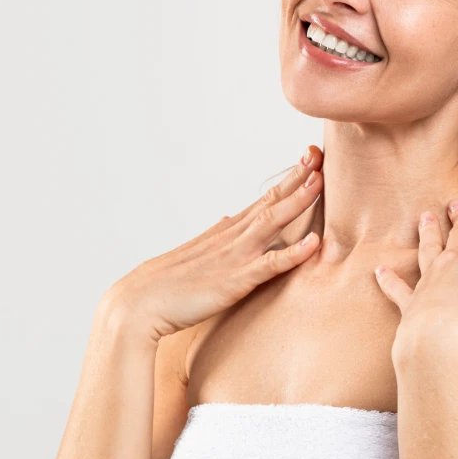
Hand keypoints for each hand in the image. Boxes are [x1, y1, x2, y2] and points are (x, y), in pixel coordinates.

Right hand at [101, 145, 324, 344]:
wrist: (137, 304)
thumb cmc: (165, 285)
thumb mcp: (195, 253)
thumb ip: (216, 235)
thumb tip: (228, 218)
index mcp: (225, 233)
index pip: (263, 200)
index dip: (288, 181)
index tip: (308, 161)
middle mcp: (231, 238)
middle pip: (270, 202)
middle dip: (298, 179)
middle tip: (320, 154)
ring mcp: (234, 257)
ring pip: (272, 223)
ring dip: (297, 202)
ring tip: (320, 182)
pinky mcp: (234, 281)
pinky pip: (269, 266)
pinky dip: (292, 255)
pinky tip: (313, 244)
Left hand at [373, 196, 457, 355]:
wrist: (439, 343)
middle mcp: (454, 263)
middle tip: (455, 200)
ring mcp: (429, 282)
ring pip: (428, 250)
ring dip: (427, 234)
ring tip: (424, 217)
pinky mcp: (410, 305)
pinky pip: (398, 289)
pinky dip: (389, 281)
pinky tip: (378, 271)